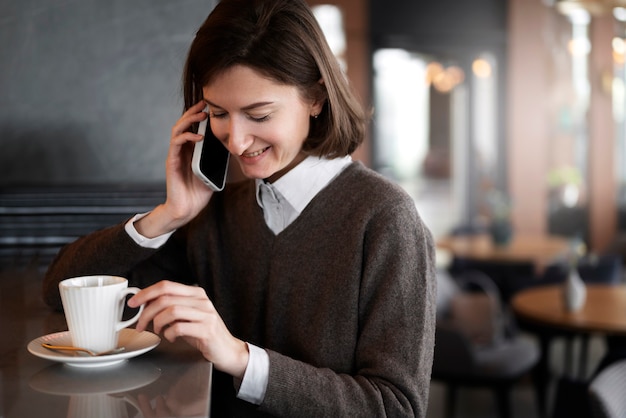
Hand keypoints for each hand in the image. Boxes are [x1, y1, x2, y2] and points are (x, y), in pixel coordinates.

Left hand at [128, 280, 248, 377]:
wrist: (227, 349)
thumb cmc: (203, 333)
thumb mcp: (186, 316)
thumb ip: (170, 307)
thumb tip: (145, 302)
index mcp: (196, 293)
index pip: (166, 285)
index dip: (146, 293)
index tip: (133, 302)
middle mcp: (201, 300)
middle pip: (166, 298)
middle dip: (146, 312)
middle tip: (140, 324)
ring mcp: (205, 314)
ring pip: (171, 310)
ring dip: (157, 323)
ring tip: (158, 331)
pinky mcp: (206, 330)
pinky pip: (179, 327)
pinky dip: (169, 334)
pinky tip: (171, 337)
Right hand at [136, 101, 214, 237]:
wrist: (186, 209)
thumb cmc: (199, 192)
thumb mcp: (214, 173)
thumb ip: (218, 160)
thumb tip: (233, 149)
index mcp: (191, 151)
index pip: (193, 128)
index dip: (200, 116)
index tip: (211, 107)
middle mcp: (181, 150)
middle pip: (184, 124)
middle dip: (194, 112)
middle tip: (205, 103)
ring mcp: (175, 155)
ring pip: (178, 130)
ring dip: (189, 120)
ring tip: (202, 115)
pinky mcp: (172, 162)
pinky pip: (176, 144)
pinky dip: (187, 137)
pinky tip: (199, 137)